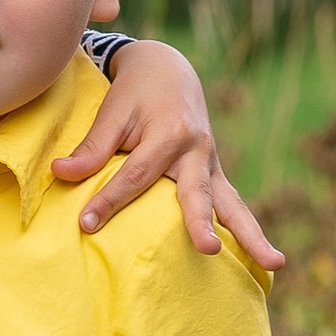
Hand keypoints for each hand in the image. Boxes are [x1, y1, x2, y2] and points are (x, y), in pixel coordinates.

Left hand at [52, 41, 284, 270]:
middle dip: (201, 223)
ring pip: (234, 205)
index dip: (110, 200)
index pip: (137, 175)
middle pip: (197, 193)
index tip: (86, 225)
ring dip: (252, 236)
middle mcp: (197, 150)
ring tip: (274, 264)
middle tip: (207, 249)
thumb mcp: (111, 112)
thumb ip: (91, 147)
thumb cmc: (135, 93)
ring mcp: (212, 164)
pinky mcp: (216, 174)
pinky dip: (248, 232)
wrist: (169, 70)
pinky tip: (265, 264)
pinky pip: (234, 206)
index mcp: (170, 131)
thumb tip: (61, 174)